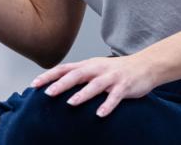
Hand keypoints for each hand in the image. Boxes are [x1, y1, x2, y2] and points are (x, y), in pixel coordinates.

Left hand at [30, 55, 157, 117]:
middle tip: (48, 93)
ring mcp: (111, 77)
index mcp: (88, 65)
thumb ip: (79, 76)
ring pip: (95, 85)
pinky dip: (107, 105)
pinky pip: (115, 97)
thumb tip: (57, 85)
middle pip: (77, 75)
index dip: (49, 76)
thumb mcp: (95, 69)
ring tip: (71, 103)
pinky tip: (100, 114)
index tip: (34, 85)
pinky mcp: (124, 87)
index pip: (64, 68)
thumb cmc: (116, 71)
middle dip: (61, 84)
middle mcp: (98, 69)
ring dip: (83, 94)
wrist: (145, 65)